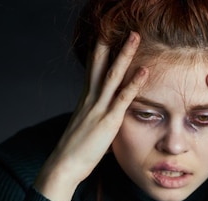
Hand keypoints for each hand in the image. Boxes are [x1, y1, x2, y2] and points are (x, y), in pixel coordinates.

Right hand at [34, 32, 148, 200]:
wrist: (64, 165)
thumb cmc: (75, 152)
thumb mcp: (87, 131)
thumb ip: (99, 122)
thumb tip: (108, 125)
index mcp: (85, 101)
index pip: (92, 70)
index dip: (99, 52)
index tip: (105, 35)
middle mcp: (90, 100)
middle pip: (100, 65)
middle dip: (110, 44)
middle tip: (119, 27)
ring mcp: (98, 109)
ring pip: (112, 75)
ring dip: (124, 55)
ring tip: (134, 37)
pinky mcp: (107, 121)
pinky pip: (122, 98)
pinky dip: (134, 83)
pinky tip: (144, 70)